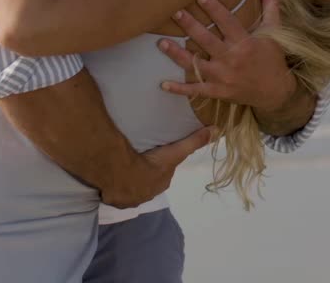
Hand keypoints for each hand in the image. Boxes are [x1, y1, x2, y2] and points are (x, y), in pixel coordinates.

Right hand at [100, 126, 216, 207]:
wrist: (121, 177)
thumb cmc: (150, 165)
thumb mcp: (175, 152)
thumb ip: (194, 141)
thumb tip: (217, 131)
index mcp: (162, 182)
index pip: (164, 171)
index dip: (162, 163)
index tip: (156, 153)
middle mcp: (148, 193)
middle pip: (149, 179)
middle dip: (146, 171)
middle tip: (138, 155)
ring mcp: (131, 198)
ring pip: (133, 185)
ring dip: (130, 177)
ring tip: (123, 163)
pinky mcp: (116, 199)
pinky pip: (117, 189)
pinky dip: (116, 183)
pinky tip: (112, 174)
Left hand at [156, 0, 296, 112]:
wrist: (276, 92)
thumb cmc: (273, 58)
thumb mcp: (274, 31)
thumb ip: (270, 5)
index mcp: (245, 43)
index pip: (228, 22)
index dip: (215, 9)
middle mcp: (232, 59)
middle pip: (207, 40)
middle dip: (190, 26)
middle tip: (175, 12)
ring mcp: (223, 77)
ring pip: (196, 64)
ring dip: (177, 55)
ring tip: (161, 43)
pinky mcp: (218, 91)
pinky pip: (197, 90)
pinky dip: (180, 89)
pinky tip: (163, 84)